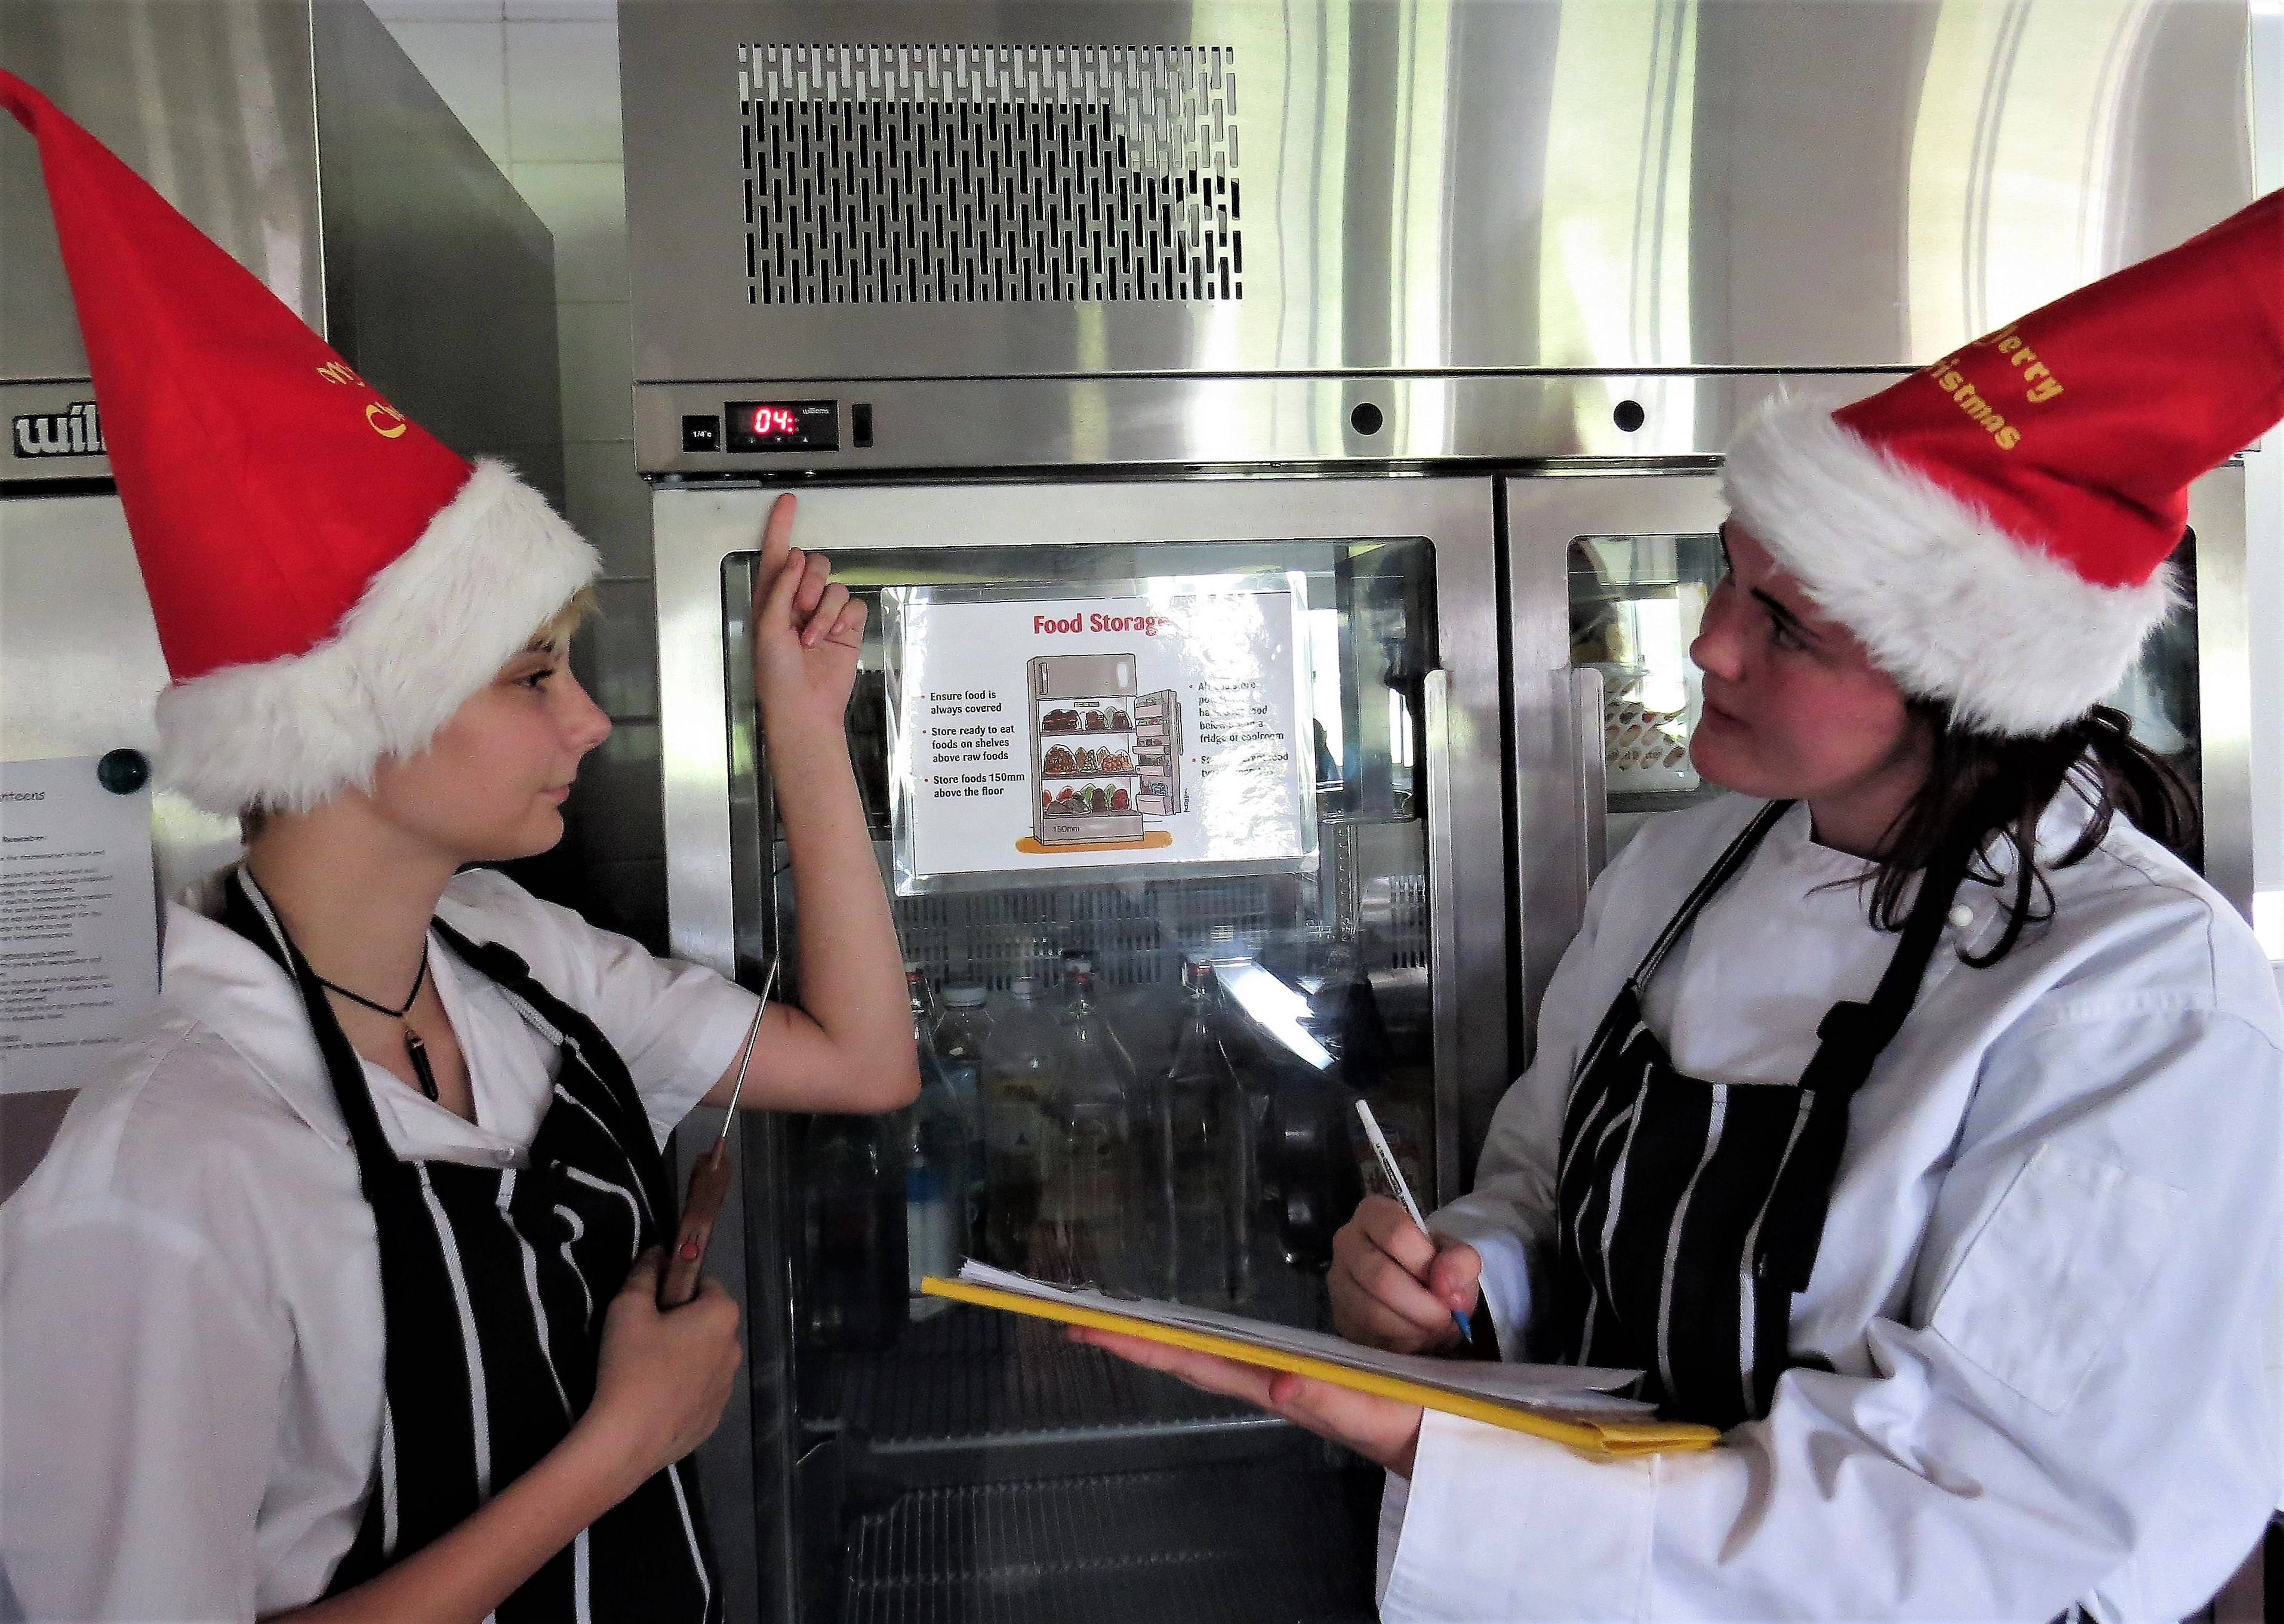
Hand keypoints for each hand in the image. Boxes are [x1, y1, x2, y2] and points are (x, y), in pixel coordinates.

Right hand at [577, 1249, 741, 1495]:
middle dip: (681, 1324)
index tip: (650, 1307)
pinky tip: (653, 1400)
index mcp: (722, 1315)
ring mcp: (727, 1389)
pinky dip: (682, 1391)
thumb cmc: (630, 1365)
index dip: (675, 1290)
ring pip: (705, 1359)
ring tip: (645, 1373)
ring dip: (683, 1358)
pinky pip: (700, 1392)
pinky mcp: (714, 1419)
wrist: (627, 1440)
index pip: (705, 1285)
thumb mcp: (627, 1308)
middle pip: (707, 1323)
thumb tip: (658, 1252)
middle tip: (642, 1339)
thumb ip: (645, 1273)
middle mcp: (735, 1349)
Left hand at [751, 492, 867, 737]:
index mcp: (772, 598)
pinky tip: (832, 637)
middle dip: (810, 583)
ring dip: (824, 610)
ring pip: (835, 585)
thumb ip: (781, 588)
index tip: (788, 501)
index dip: (781, 526)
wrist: (804, 708)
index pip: (777, 554)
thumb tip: (798, 556)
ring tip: (812, 637)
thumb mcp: (767, 628)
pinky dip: (842, 619)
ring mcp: (824, 614)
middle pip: (814, 563)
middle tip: (801, 610)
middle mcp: (798, 601)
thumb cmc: (776, 675)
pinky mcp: (846, 627)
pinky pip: (853, 604)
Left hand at [1070, 1326, 1423, 1477]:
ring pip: (1212, 1354)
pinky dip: (1207, 1341)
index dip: (1146, 1346)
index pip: (1198, 1364)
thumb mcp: (1383, 1415)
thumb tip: (1280, 1382)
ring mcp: (1285, 1376)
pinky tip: (1193, 1335)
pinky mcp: (1305, 1369)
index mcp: (1282, 1390)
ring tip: (1122, 1322)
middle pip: (1191, 1357)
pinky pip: (1243, 1351)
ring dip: (1166, 1339)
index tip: (1091, 1329)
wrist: (1454, 1440)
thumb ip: (1334, 1400)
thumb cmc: (1420, 1426)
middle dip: (1137, 1339)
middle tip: (1080, 1320)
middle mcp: (1273, 1382)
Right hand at [1330, 1195, 1481, 1353]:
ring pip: (1371, 1312)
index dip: (1426, 1264)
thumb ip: (1460, 1261)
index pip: (1396, 1233)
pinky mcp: (1339, 1316)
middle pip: (1381, 1278)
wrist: (1419, 1292)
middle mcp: (1347, 1242)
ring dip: (1411, 1328)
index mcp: (1374, 1213)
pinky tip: (1414, 1336)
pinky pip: (1367, 1336)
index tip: (1445, 1284)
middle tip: (1445, 1318)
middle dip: (1422, 1306)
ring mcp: (1338, 1281)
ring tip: (1432, 1328)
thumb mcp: (1456, 1256)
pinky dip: (1399, 1343)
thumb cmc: (1434, 1267)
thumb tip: (1445, 1288)